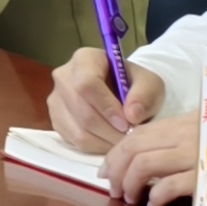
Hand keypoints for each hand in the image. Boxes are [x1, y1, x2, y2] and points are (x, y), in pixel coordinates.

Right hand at [47, 51, 161, 153]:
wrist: (121, 93)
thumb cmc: (134, 85)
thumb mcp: (150, 83)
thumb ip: (145, 94)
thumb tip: (132, 115)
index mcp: (85, 59)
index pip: (87, 84)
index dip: (106, 107)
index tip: (126, 123)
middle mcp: (63, 77)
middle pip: (82, 110)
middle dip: (109, 130)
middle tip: (130, 138)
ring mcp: (56, 100)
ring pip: (77, 129)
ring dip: (104, 141)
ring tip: (123, 141)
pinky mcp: (56, 120)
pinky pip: (74, 141)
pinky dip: (96, 147)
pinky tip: (111, 142)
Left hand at [99, 109, 200, 205]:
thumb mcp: (205, 135)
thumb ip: (177, 141)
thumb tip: (141, 158)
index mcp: (182, 124)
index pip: (137, 135)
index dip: (115, 155)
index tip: (104, 171)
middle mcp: (186, 135)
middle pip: (134, 148)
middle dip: (115, 171)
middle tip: (114, 190)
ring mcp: (195, 155)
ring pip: (144, 164)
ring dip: (129, 184)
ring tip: (129, 199)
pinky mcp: (205, 177)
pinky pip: (168, 186)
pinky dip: (155, 197)